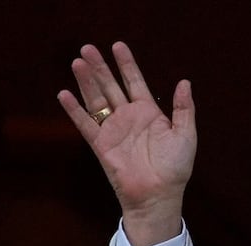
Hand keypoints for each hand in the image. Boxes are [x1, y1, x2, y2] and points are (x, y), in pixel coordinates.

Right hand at [57, 42, 195, 245]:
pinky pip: (85, 124)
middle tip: (88, 48)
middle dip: (100, 67)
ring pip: (96, 100)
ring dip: (86, 81)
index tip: (118, 46)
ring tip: (78, 62)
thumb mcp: (185, 135)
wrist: (158, 195)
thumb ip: (184, 109)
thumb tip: (184, 82)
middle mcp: (129, 118)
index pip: (135, 82)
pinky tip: (64, 93)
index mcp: (149, 113)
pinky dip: (74, 110)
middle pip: (111, 86)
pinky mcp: (101, 145)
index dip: (127, 64)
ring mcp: (113, 130)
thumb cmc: (175, 168)